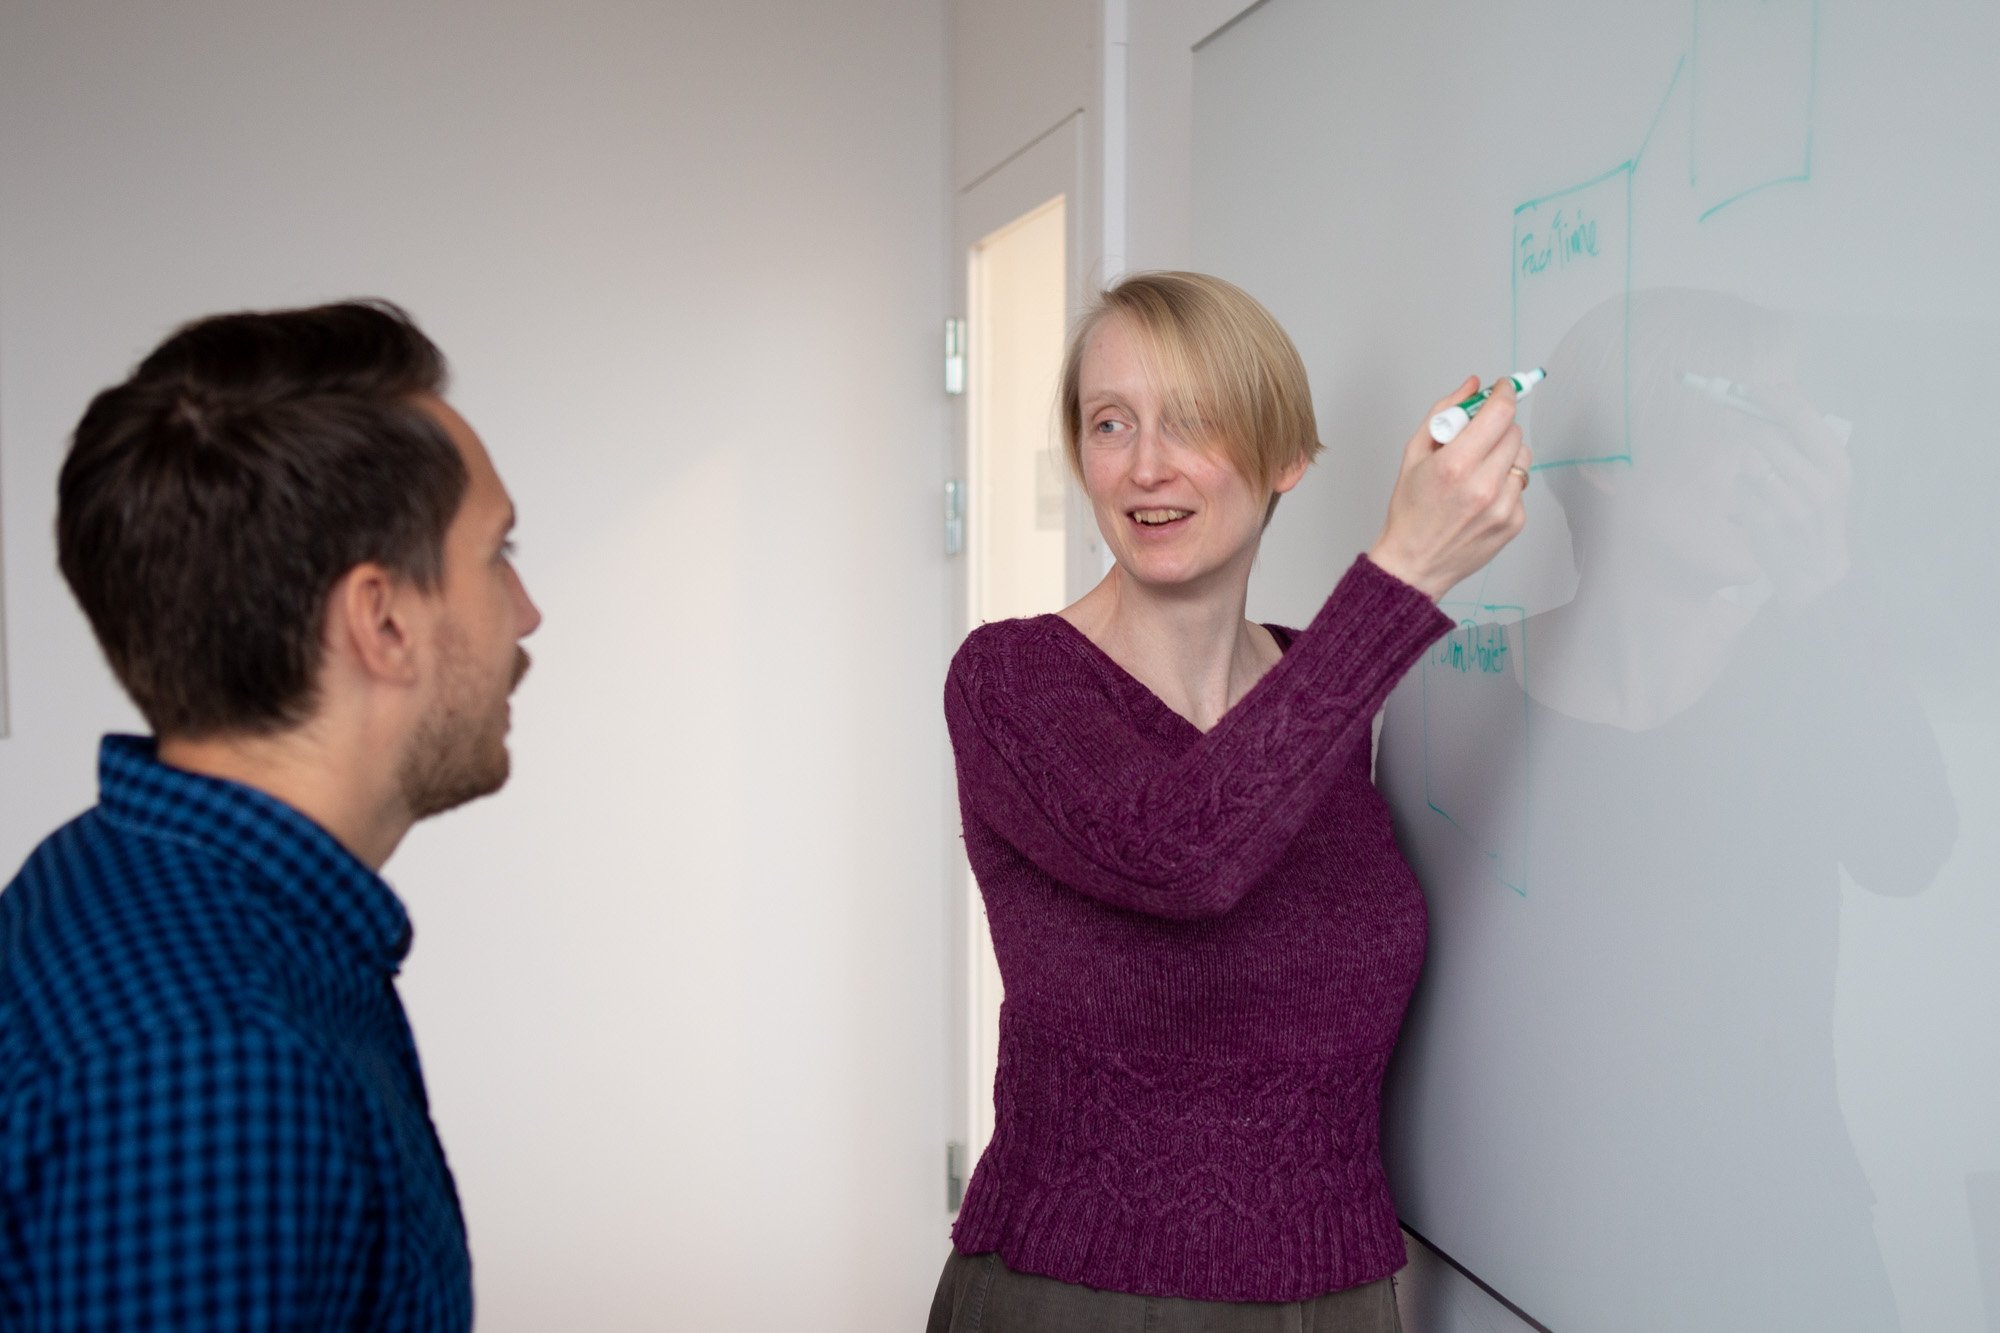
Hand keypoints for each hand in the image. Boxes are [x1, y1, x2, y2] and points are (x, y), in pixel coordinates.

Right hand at [1367, 375, 1532, 599]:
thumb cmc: (1410, 512)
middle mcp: (1482, 485)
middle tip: (1478, 436)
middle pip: (1514, 431)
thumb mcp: (1414, 455)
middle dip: (1498, 426)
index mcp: (1454, 465)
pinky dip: (1505, 483)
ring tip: (1479, 470)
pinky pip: (1520, 485)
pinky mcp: (1514, 522)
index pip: (1498, 413)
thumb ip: (1444, 413)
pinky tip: (1482, 495)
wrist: (1414, 564)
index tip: (1504, 388)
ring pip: (1523, 457)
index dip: (1505, 393)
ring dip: (1505, 454)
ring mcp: (1502, 506)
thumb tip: (1472, 386)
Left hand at [1731, 383, 1851, 603]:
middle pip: (1766, 433)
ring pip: (1748, 458)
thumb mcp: (1826, 474)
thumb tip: (1779, 387)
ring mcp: (1792, 505)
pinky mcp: (1767, 523)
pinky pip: (1739, 486)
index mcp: (1837, 465)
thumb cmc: (1816, 512)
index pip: (1801, 416)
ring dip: (1745, 458)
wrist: (1816, 571)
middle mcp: (1819, 484)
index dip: (1770, 396)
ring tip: (1759, 473)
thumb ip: (1806, 436)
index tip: (1748, 386)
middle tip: (1731, 414)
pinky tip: (1754, 498)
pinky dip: (1741, 487)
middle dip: (1745, 422)